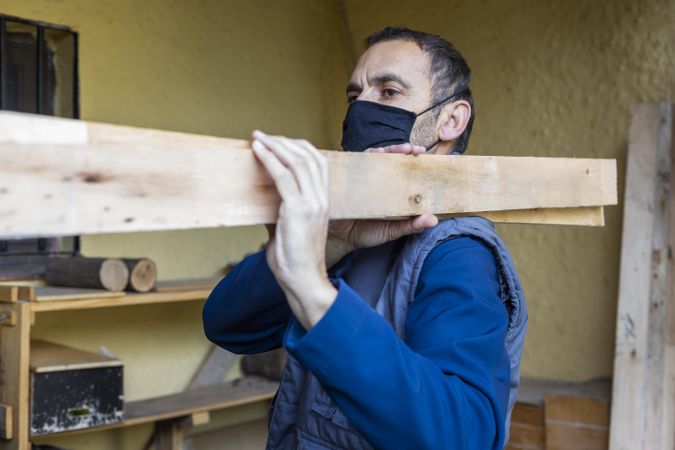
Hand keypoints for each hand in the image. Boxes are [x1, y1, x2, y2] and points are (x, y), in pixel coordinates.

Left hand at [251, 131, 336, 329]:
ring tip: (258, 138)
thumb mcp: (289, 228)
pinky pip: (283, 176)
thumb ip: (281, 210)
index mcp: (323, 201)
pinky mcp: (297, 210)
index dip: (298, 147)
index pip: (317, 162)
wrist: (304, 280)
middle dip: (284, 141)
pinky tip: (258, 151)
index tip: (278, 142)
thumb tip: (263, 200)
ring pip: (296, 161)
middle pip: (308, 156)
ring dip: (275, 145)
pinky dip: (269, 159)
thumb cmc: (295, 260)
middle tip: (263, 136)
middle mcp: (321, 198)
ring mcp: (311, 203)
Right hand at [326, 143, 437, 266]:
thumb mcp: (392, 231)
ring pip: (374, 158)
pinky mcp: (347, 179)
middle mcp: (378, 180)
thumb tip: (433, 220)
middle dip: (402, 151)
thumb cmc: (367, 233)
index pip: (404, 171)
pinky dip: (364, 158)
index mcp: (391, 190)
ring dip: (386, 151)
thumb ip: (412, 225)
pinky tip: (375, 155)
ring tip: (399, 150)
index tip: (425, 156)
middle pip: (390, 159)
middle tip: (414, 149)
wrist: (339, 239)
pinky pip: (355, 164)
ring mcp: (362, 178)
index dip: (414, 161)